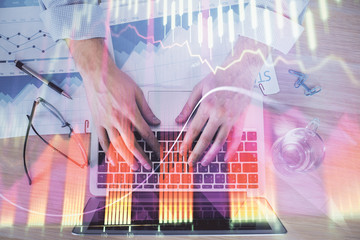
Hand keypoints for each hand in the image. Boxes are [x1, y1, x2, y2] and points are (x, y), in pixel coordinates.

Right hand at [67, 38, 159, 170]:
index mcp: (130, 111)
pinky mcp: (97, 122)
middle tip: (148, 166)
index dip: (153, 143)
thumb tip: (156, 121)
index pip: (145, 132)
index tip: (158, 151)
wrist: (97, 73)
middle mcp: (118, 119)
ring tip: (133, 167)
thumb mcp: (137, 92)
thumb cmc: (117, 80)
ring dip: (126, 158)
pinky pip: (102, 140)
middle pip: (132, 143)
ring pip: (117, 145)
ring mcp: (106, 122)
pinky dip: (107, 151)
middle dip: (141, 156)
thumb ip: (146, 109)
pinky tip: (112, 160)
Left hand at [176, 37, 268, 165]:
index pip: (194, 129)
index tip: (181, 151)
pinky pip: (236, 137)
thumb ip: (188, 106)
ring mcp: (231, 118)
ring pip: (220, 141)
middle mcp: (219, 114)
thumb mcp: (199, 88)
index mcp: (207, 105)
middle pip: (206, 138)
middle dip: (196, 152)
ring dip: (211, 154)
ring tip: (203, 162)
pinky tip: (225, 157)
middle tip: (189, 162)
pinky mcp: (240, 119)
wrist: (240, 70)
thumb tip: (178, 120)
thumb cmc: (219, 77)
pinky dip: (231, 149)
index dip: (186, 142)